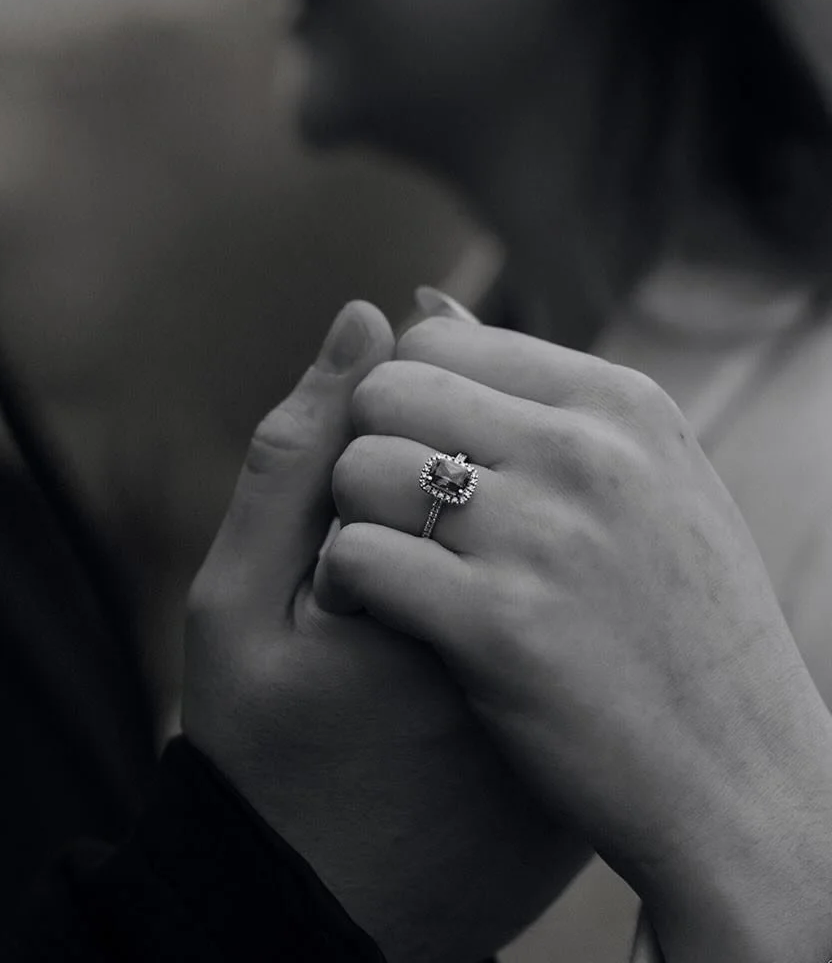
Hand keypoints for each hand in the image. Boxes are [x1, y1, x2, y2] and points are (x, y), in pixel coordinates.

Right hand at [182, 303, 584, 962]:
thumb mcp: (235, 600)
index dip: (374, 460)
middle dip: (433, 493)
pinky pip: (552, 614)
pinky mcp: (580, 732)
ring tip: (394, 637)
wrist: (314, 910)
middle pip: (507, 484)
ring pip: (535, 544)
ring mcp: (564, 699)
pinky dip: (501, 603)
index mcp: (436, 596)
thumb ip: (293, 454)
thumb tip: (368, 315)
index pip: (450, 435)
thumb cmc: (259, 746)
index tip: (332, 547)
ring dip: (471, 541)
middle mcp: (526, 642)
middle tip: (361, 599)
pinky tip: (433, 666)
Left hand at [318, 319, 831, 962]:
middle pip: (386, 390)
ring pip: (358, 467)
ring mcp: (544, 535)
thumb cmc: (683, 628)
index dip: (407, 402)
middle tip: (390, 515)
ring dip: (350, 518)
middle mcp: (585, 451)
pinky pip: (357, 557)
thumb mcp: (647, 479)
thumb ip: (535, 393)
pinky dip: (346, 585)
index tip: (420, 461)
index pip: (439, 340)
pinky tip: (373, 613)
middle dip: (369, 448)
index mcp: (619, 402)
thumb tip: (419, 304)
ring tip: (384, 565)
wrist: (744, 785)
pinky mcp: (499, 626)